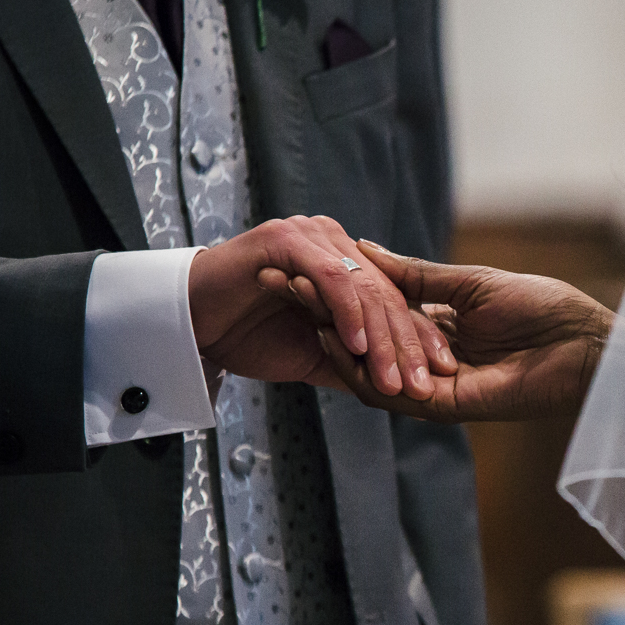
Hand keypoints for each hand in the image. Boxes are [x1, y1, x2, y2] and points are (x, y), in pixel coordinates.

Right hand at [190, 216, 437, 398]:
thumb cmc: (244, 334)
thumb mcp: (312, 353)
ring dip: (381, 338)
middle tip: (422, 385)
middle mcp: (336, 244)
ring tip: (393, 378)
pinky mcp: (287, 240)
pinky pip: (330, 278)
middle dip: (408, 345)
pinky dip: (346, 313)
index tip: (440, 376)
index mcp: (348, 264)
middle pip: (388, 296)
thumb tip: (391, 387)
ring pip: (365, 289)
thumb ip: (351, 360)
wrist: (184, 321)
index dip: (420, 339)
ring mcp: (313, 237)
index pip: (396, 303)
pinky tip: (357, 345)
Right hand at [279, 239, 612, 421]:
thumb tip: (367, 252)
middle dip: (320, 314)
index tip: (296, 265)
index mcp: (437, 328)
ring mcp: (433, 386)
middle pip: (363, 342)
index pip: (375, 314)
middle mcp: (428, 359)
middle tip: (277, 283)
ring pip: (367, 370)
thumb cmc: (543, 307)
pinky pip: (391, 392)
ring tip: (296, 305)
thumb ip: (415, 276)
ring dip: (330, 339)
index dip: (337, 294)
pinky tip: (335, 338)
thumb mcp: (469, 282)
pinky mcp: (444, 406)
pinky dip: (360, 368)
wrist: (583, 344)